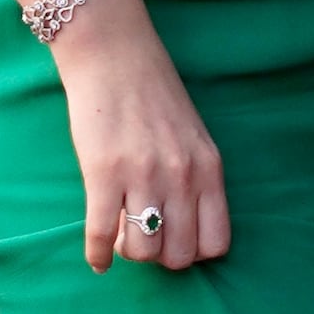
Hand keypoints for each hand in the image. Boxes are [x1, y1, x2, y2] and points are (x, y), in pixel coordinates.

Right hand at [49, 0, 230, 272]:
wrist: (115, 54)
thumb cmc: (154, 95)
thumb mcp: (193, 137)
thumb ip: (194, 179)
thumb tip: (182, 228)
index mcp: (209, 168)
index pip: (216, 243)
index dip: (195, 252)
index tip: (176, 241)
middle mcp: (182, 176)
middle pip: (179, 256)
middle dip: (161, 256)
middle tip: (144, 238)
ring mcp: (143, 176)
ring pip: (142, 252)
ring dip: (129, 253)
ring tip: (120, 236)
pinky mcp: (104, 173)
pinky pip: (101, 235)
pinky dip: (98, 256)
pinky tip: (97, 259)